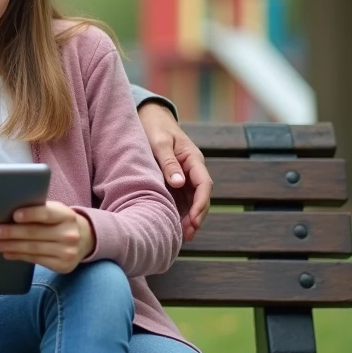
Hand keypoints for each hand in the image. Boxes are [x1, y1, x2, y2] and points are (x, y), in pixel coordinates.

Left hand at [0, 202, 94, 273]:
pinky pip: (36, 260)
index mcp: (66, 215)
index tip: (14, 215)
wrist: (85, 239)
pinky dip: (19, 256)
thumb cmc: (59, 221)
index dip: (30, 214)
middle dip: (12, 232)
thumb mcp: (55, 211)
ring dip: (11, 246)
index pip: (47, 213)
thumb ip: (38, 211)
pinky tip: (7, 253)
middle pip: (35, 233)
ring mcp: (68, 252)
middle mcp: (69, 234)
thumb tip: (6, 214)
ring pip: (33, 249)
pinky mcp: (63, 266)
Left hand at [137, 102, 212, 240]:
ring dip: (188, 217)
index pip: (204, 184)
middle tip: (188, 234)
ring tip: (182, 236)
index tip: (194, 219)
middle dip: (196, 216)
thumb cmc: (153, 127)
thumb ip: (168, 162)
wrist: (148, 116)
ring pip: (190, 200)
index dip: (201, 204)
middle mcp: (191, 169)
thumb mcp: (159, 142)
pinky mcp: (173, 179)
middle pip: (200, 197)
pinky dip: (179, 211)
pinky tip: (173, 225)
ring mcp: (184, 175)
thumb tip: (179, 183)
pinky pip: (180, 198)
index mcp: (193, 159)